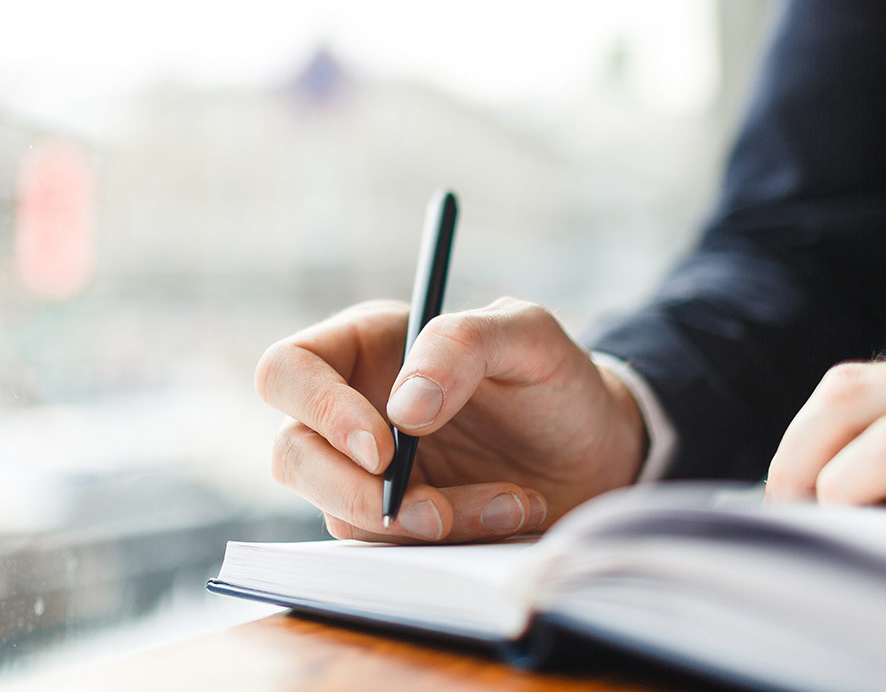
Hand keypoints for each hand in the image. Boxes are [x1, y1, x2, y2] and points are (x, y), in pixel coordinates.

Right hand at [257, 298, 646, 543]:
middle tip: (434, 510)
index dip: (317, 410)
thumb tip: (403, 407)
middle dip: (357, 493)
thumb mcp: (528, 336)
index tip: (383, 447)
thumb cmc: (553, 378)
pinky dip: (452, 542)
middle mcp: (351, 410)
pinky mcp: (395, 525)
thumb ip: (463, 343)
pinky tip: (511, 514)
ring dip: (424, 523)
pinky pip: (390, 549)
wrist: (597, 451)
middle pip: (292, 456)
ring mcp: (366, 475)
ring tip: (512, 503)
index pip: (288, 371)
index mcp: (364, 347)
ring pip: (341, 514)